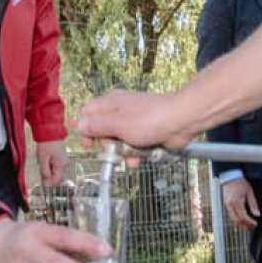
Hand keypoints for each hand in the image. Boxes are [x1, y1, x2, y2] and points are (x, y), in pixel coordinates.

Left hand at [36, 140, 67, 186]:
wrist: (50, 130)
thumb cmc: (46, 143)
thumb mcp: (42, 159)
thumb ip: (45, 171)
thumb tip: (46, 181)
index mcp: (61, 164)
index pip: (57, 180)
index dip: (50, 183)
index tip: (42, 184)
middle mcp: (64, 163)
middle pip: (57, 176)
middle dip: (49, 177)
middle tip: (40, 172)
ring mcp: (63, 158)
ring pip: (56, 170)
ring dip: (49, 170)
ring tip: (42, 163)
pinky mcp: (61, 155)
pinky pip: (56, 164)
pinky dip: (50, 165)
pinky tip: (45, 160)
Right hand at [76, 89, 191, 151]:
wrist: (182, 120)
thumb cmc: (149, 119)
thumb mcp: (118, 124)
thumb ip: (96, 126)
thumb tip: (79, 125)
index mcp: (110, 103)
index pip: (87, 114)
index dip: (85, 130)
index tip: (89, 145)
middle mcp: (120, 110)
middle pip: (102, 130)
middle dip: (106, 145)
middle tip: (113, 151)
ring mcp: (133, 121)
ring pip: (118, 140)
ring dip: (122, 153)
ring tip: (130, 157)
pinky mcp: (145, 132)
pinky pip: (133, 145)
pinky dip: (135, 153)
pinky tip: (140, 159)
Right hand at [222, 178, 258, 228]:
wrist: (230, 176)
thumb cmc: (240, 183)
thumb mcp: (249, 192)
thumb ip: (253, 204)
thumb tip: (257, 214)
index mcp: (237, 202)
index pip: (244, 217)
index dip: (250, 222)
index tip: (255, 223)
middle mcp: (231, 205)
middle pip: (237, 220)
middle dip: (245, 225)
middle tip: (252, 226)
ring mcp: (227, 205)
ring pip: (233, 218)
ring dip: (240, 222)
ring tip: (247, 223)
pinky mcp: (226, 203)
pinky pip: (231, 214)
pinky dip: (236, 218)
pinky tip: (241, 217)